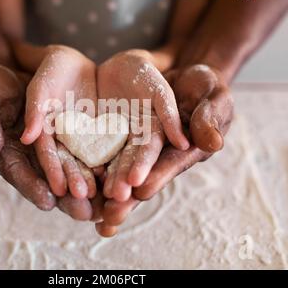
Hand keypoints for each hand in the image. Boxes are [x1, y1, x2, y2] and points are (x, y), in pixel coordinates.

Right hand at [0, 64, 93, 219]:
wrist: (12, 71)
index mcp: (8, 153)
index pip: (20, 174)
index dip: (33, 187)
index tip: (48, 201)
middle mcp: (31, 156)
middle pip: (49, 181)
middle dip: (67, 198)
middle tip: (83, 213)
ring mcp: (51, 147)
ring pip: (70, 170)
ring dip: (87, 187)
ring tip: (103, 203)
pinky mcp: (69, 135)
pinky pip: (84, 151)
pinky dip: (98, 163)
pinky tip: (114, 175)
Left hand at [95, 64, 233, 236]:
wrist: (179, 72)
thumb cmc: (203, 86)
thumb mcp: (213, 96)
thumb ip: (210, 117)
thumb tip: (212, 143)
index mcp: (184, 149)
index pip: (170, 164)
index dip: (157, 176)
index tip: (142, 189)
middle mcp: (159, 154)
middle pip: (142, 176)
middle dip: (126, 195)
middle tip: (109, 214)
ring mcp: (138, 145)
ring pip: (120, 169)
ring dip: (106, 188)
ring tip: (89, 209)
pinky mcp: (121, 135)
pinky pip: (105, 150)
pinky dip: (91, 165)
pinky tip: (75, 182)